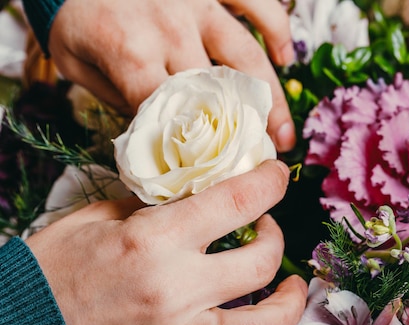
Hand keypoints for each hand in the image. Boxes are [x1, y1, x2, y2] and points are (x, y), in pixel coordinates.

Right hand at [24, 160, 309, 324]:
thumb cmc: (49, 270)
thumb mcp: (94, 217)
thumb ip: (150, 205)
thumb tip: (196, 195)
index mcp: (152, 239)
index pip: (235, 201)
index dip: (270, 182)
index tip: (279, 176)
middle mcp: (172, 289)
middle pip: (259, 262)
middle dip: (277, 240)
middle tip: (268, 233)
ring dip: (291, 303)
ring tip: (293, 289)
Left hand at [47, 0, 295, 151]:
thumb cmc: (77, 19)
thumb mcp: (77, 65)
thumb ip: (118, 99)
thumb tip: (161, 135)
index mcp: (131, 51)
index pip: (172, 114)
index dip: (196, 151)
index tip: (215, 178)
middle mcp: (170, 27)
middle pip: (219, 92)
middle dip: (244, 136)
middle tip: (262, 165)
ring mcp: (196, 3)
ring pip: (246, 56)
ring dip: (271, 100)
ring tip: (283, 136)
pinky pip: (257, 4)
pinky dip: (277, 29)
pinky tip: (285, 59)